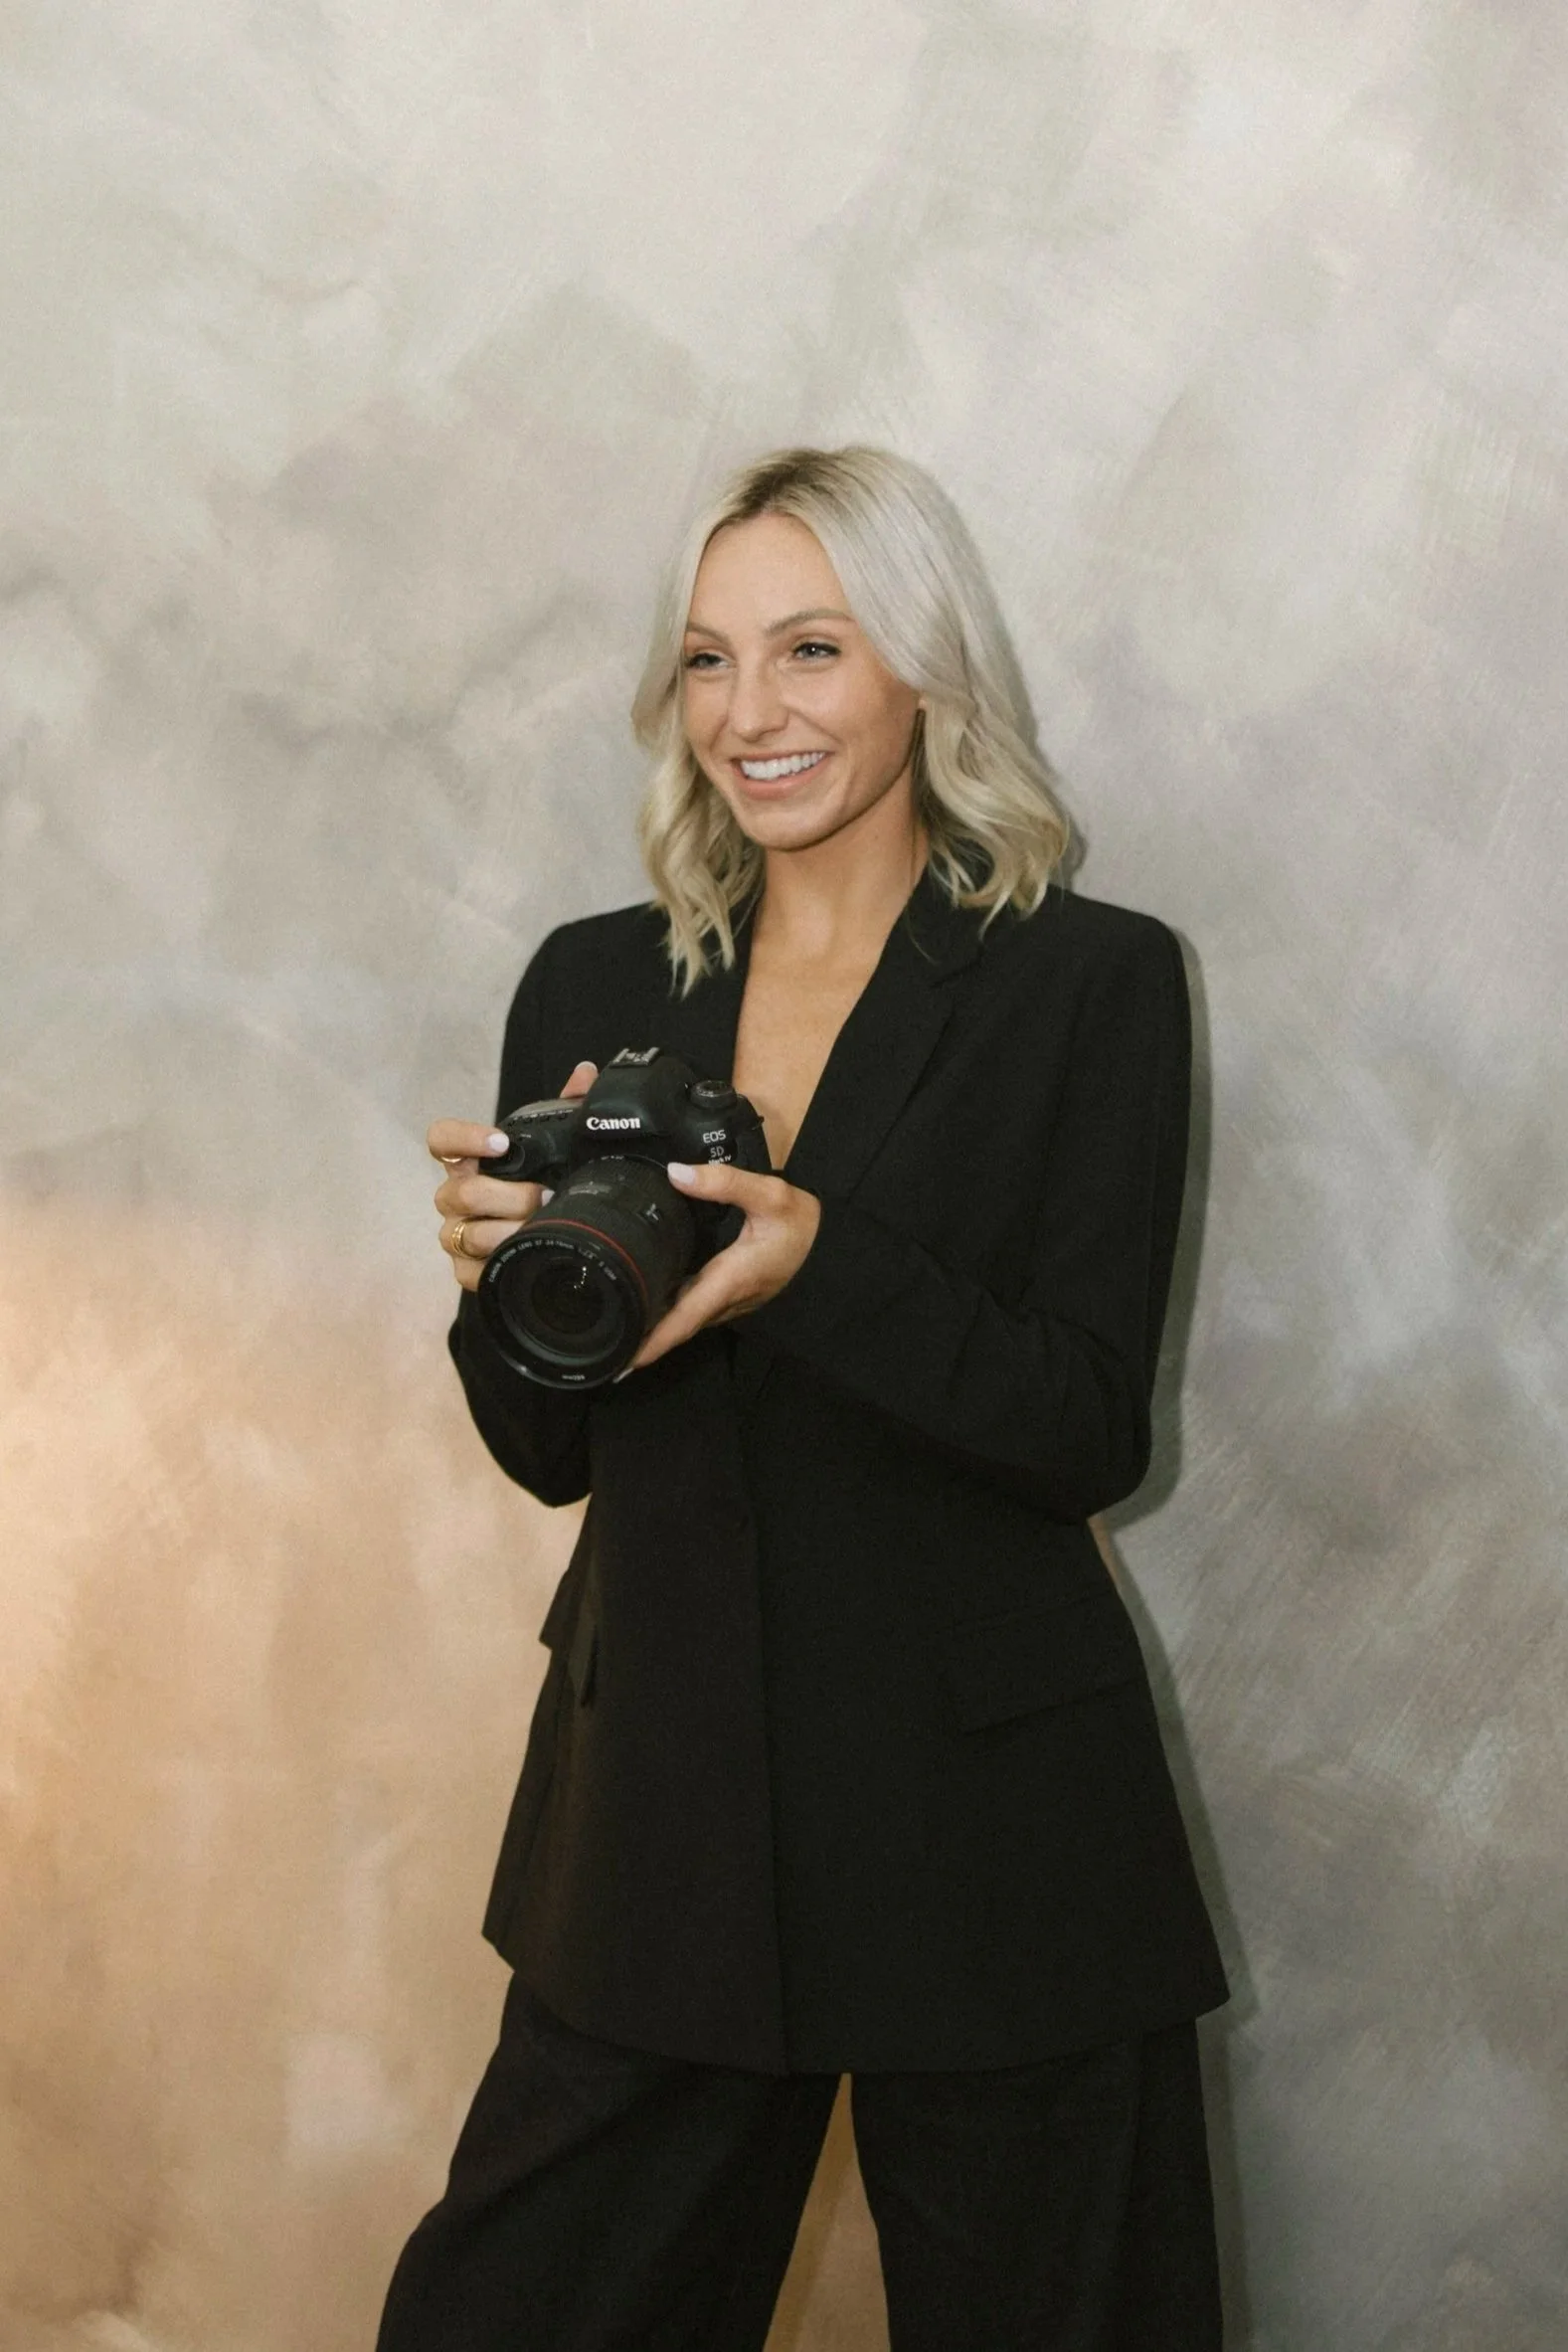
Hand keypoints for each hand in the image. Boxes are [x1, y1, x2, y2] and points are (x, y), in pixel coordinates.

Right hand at [428, 1062, 597, 1292]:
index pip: (442, 1140)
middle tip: (544, 1196)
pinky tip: (525, 1255)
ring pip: (467, 1233)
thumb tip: (587, 1073)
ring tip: (540, 1228)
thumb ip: (568, 1108)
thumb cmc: (540, 1186)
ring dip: (508, 1231)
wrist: (543, 1240)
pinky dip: (499, 1264)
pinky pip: (469, 1271)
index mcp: (469, 1162)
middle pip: (462, 1192)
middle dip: (508, 1196)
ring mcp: (456, 1234)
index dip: (463, 1138)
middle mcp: (455, 1197)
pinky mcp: (464, 1270)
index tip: (501, 1142)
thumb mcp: (554, 1148)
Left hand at [624, 1161, 821, 1373]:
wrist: (834, 1244)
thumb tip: (676, 1174)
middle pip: (677, 1326)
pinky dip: (671, 1312)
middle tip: (604, 1349)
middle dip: (643, 1341)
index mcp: (730, 1280)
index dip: (653, 1342)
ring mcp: (731, 1300)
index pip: (684, 1320)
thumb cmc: (803, 1224)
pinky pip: (695, 1309)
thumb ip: (723, 1183)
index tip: (623, 1364)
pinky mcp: (732, 1294)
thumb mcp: (770, 1195)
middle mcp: (727, 1299)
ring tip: (618, 1328)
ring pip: (686, 1319)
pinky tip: (650, 1302)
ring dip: (655, 1328)